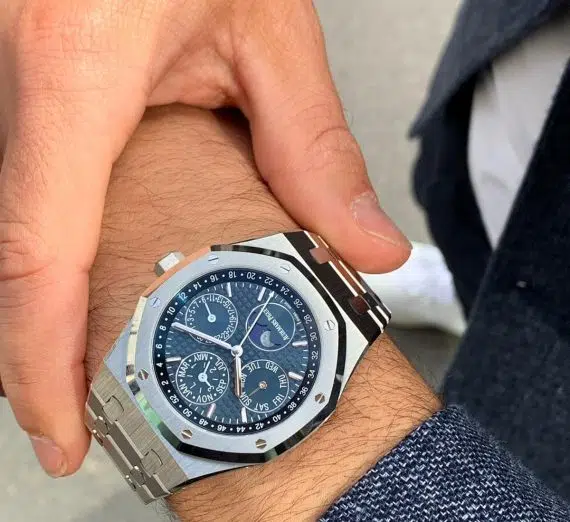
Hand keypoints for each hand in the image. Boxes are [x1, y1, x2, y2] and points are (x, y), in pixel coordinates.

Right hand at [0, 0, 410, 476]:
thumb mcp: (266, 30)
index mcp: (72, 68)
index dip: (41, 362)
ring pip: (11, 230)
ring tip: (86, 356)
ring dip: (45, 303)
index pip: (39, 254)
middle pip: (12, 259)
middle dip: (41, 347)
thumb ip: (312, 148)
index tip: (62, 434)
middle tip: (84, 408)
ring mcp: (1, 86)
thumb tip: (367, 246)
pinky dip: (45, 251)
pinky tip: (81, 271)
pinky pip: (21, 195)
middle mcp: (15, 81)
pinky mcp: (14, 89)